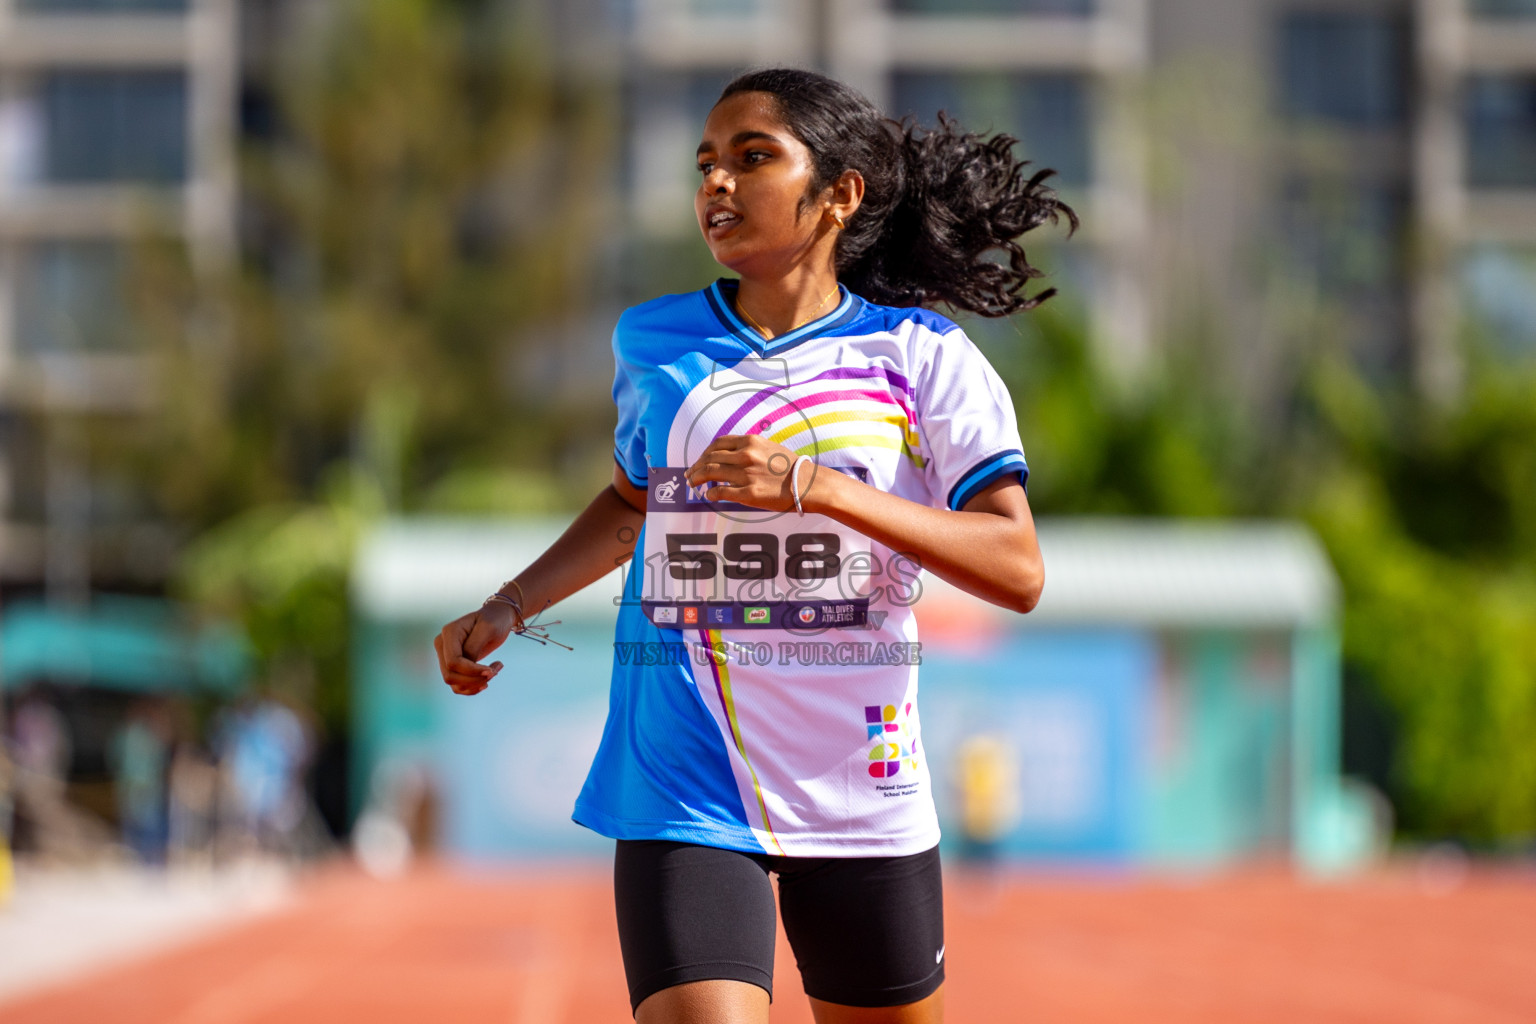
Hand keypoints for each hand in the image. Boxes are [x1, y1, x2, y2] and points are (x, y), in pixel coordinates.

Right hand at [434, 600, 519, 695]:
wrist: (497, 618)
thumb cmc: (494, 620)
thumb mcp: (488, 629)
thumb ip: (474, 646)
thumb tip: (467, 664)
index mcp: (449, 632)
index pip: (453, 662)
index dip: (472, 671)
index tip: (492, 671)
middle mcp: (442, 645)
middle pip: (450, 675)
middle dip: (474, 679)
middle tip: (495, 672)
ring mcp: (445, 656)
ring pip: (453, 683)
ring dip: (476, 684)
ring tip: (495, 671)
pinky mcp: (452, 665)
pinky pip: (458, 685)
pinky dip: (473, 687)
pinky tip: (487, 679)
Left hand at [684, 434, 813, 511]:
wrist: (808, 484)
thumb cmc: (791, 467)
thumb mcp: (769, 448)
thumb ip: (749, 449)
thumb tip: (731, 457)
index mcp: (750, 442)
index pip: (717, 444)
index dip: (704, 453)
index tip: (699, 460)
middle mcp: (745, 456)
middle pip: (710, 458)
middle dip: (696, 467)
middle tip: (690, 474)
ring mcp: (746, 474)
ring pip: (710, 473)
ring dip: (697, 479)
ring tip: (692, 485)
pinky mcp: (748, 493)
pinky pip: (720, 492)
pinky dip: (711, 494)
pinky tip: (709, 496)